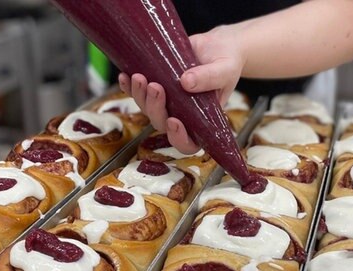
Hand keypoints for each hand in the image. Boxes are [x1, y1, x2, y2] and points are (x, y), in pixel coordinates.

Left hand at [119, 25, 244, 153]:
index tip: (174, 121)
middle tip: (156, 87)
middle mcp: (182, 115)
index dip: (178, 138)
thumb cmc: (227, 62)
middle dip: (155, 108)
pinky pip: (137, 93)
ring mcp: (167, 102)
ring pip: (147, 109)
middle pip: (161, 123)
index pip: (189, 143)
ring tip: (140, 77)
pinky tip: (126, 76)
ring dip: (140, 96)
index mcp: (202, 120)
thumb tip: (185, 82)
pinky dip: (128, 87)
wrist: (218, 45)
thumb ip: (209, 77)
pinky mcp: (155, 86)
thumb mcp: (225, 69)